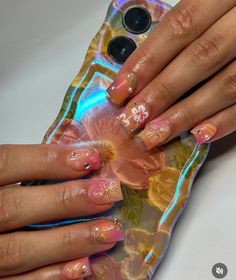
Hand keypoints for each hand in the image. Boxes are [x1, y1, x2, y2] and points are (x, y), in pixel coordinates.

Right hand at [0, 144, 122, 278]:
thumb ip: (21, 173)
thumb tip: (73, 162)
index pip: (5, 163)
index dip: (49, 160)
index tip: (91, 158)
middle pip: (14, 208)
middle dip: (66, 201)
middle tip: (108, 194)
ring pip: (17, 251)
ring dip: (68, 241)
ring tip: (109, 231)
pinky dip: (50, 277)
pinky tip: (82, 268)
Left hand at [107, 0, 235, 148]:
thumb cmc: (234, 10)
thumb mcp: (215, 4)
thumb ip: (188, 29)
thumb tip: (144, 69)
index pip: (180, 27)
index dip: (147, 60)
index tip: (120, 89)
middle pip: (199, 57)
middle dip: (161, 92)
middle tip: (132, 120)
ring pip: (226, 83)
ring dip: (186, 113)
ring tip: (155, 134)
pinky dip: (227, 120)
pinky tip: (200, 135)